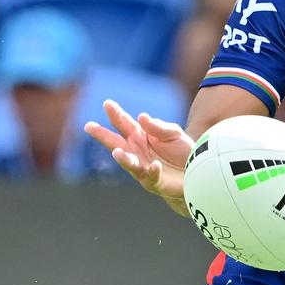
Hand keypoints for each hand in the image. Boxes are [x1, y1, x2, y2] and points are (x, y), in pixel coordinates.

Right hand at [84, 100, 194, 214]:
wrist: (195, 171)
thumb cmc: (182, 151)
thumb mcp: (173, 133)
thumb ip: (158, 126)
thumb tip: (141, 116)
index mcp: (140, 136)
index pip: (124, 123)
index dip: (116, 114)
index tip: (107, 103)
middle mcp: (137, 152)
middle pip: (116, 142)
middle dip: (103, 135)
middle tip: (89, 126)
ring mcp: (143, 167)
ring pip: (129, 163)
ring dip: (123, 159)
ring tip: (117, 152)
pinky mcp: (154, 181)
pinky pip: (151, 176)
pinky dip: (152, 171)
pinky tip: (155, 165)